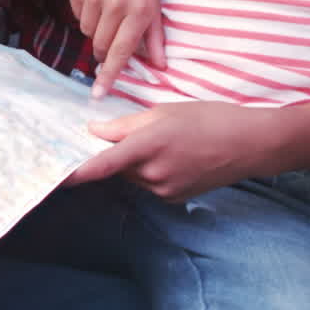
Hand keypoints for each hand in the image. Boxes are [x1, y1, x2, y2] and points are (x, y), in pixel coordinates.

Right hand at [65, 0, 164, 96]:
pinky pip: (78, 16)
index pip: (122, 51)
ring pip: (88, 32)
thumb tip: (161, 65)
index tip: (99, 94)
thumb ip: (156, 35)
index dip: (110, 75)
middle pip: (101, 45)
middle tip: (110, 31)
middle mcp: (118, 4)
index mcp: (141, 9)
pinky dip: (85, 12)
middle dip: (103, 47)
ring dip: (94, 27)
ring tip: (105, 4)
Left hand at [66, 102, 281, 201]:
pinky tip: (174, 156)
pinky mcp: (175, 198)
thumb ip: (125, 125)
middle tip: (128, 134)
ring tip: (163, 142)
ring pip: (132, 176)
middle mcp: (154, 173)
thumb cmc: (209, 119)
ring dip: (134, 162)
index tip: (58, 176)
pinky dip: (149, 171)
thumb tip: (94, 131)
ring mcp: (165, 189)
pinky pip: (149, 184)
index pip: (105, 164)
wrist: (250, 145)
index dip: (79, 172)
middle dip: (115, 153)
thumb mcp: (164, 112)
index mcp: (149, 146)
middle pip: (117, 167)